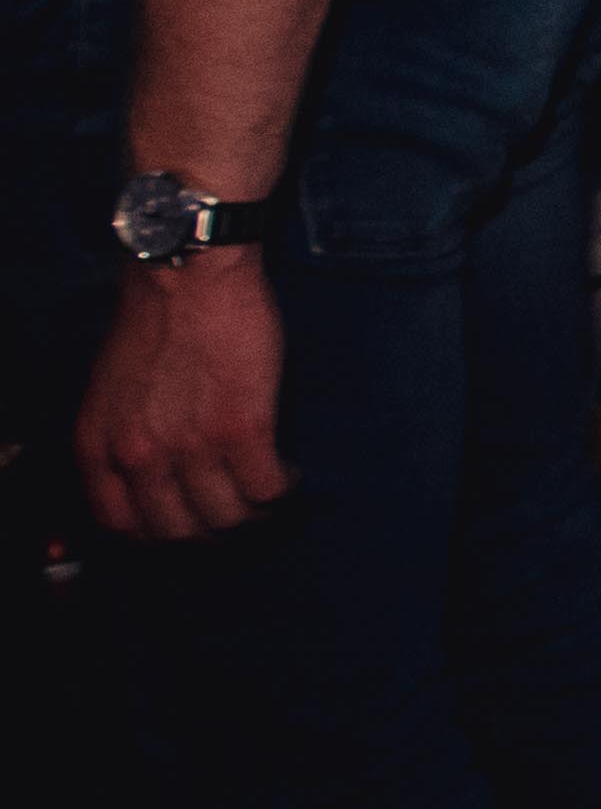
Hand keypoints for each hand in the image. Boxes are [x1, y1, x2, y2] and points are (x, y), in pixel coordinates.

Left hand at [74, 254, 285, 539]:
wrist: (186, 273)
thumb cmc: (154, 321)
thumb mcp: (109, 393)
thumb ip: (123, 438)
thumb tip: (157, 475)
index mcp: (99, 448)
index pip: (123, 526)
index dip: (162, 535)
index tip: (190, 522)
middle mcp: (139, 456)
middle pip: (181, 533)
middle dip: (216, 533)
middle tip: (240, 513)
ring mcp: (190, 446)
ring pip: (230, 518)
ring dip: (257, 515)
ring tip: (272, 493)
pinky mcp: (243, 428)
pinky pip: (268, 489)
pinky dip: (285, 491)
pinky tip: (292, 474)